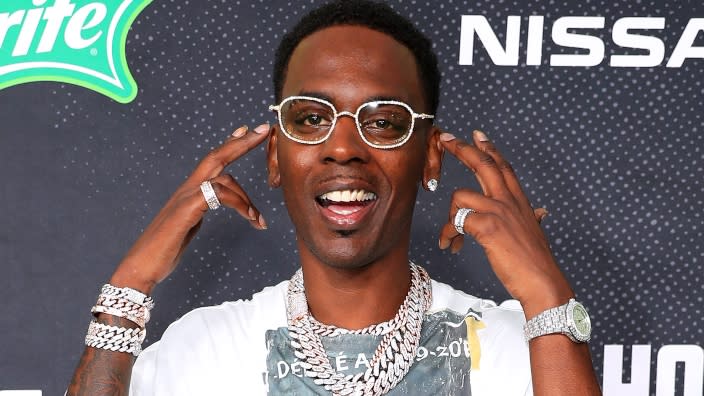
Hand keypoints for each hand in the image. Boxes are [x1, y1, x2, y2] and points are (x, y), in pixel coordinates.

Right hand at [109, 123, 270, 293]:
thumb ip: (199, 210)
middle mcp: (186, 189)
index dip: (229, 144)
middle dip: (241, 142)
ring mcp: (185, 198)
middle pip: (216, 156)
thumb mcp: (188, 225)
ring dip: (247, 197)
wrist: (141, 266)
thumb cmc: (163, 250)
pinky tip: (250, 218)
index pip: (211, 161)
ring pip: (223, 178)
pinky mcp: (187, 209)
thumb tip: (212, 203)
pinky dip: (239, 204)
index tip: (245, 131)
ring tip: (258, 219)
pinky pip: (218, 194)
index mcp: (188, 192)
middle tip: (263, 130)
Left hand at [438, 130, 573, 317]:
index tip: (477, 134)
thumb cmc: (535, 261)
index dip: (489, 148)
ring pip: (460, 195)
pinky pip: (457, 221)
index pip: (503, 166)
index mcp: (519, 200)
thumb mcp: (535, 232)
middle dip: (462, 149)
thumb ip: (534, 217)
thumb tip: (542, 212)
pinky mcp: (488, 226)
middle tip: (444, 139)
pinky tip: (451, 246)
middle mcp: (509, 200)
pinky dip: (449, 234)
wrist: (542, 281)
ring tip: (449, 238)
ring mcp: (498, 211)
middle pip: (483, 164)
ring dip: (448, 218)